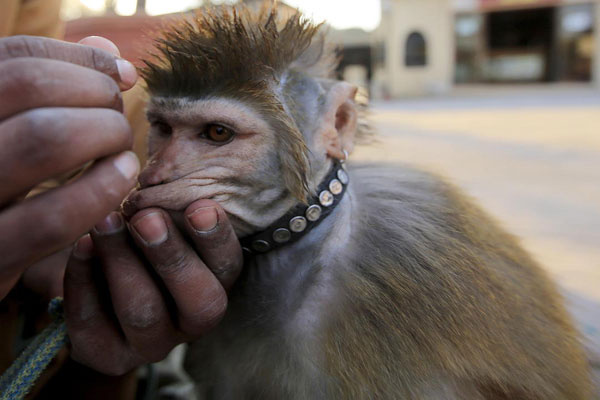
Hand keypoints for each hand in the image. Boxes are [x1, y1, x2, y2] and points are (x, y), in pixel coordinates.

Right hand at [0, 35, 139, 299]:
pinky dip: (102, 190)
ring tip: (122, 146)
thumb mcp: (15, 132)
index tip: (123, 73)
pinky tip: (123, 177)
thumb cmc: (2, 187)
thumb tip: (114, 56)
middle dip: (94, 91)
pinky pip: (54, 217)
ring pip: (45, 137)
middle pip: (28, 84)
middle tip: (118, 113)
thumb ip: (55, 90)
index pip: (12, 58)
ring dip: (105, 132)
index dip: (80, 59)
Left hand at [64, 200, 242, 374]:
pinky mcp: (107, 355)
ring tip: (105, 222)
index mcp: (214, 284)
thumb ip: (169, 209)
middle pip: (199, 299)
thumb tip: (165, 180)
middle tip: (147, 217)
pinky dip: (84, 279)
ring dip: (124, 262)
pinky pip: (93, 322)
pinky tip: (80, 245)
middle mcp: (191, 321)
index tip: (199, 206)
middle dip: (173, 256)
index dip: (216, 239)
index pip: (228, 266)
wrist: (93, 283)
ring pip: (144, 311)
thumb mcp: (159, 222)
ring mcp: (151, 345)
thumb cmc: (137, 240)